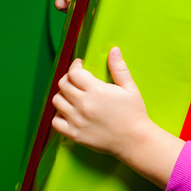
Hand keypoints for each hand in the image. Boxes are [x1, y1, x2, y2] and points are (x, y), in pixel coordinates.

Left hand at [51, 47, 184, 187]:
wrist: (134, 141)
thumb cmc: (134, 113)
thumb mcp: (130, 88)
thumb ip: (119, 68)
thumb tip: (113, 50)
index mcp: (96, 91)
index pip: (74, 73)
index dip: (75, 66)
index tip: (80, 65)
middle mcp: (83, 104)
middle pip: (63, 84)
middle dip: (69, 78)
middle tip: (77, 80)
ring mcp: (76, 120)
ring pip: (57, 101)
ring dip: (63, 95)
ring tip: (72, 96)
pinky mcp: (74, 134)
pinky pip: (56, 122)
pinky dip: (59, 115)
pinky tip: (69, 113)